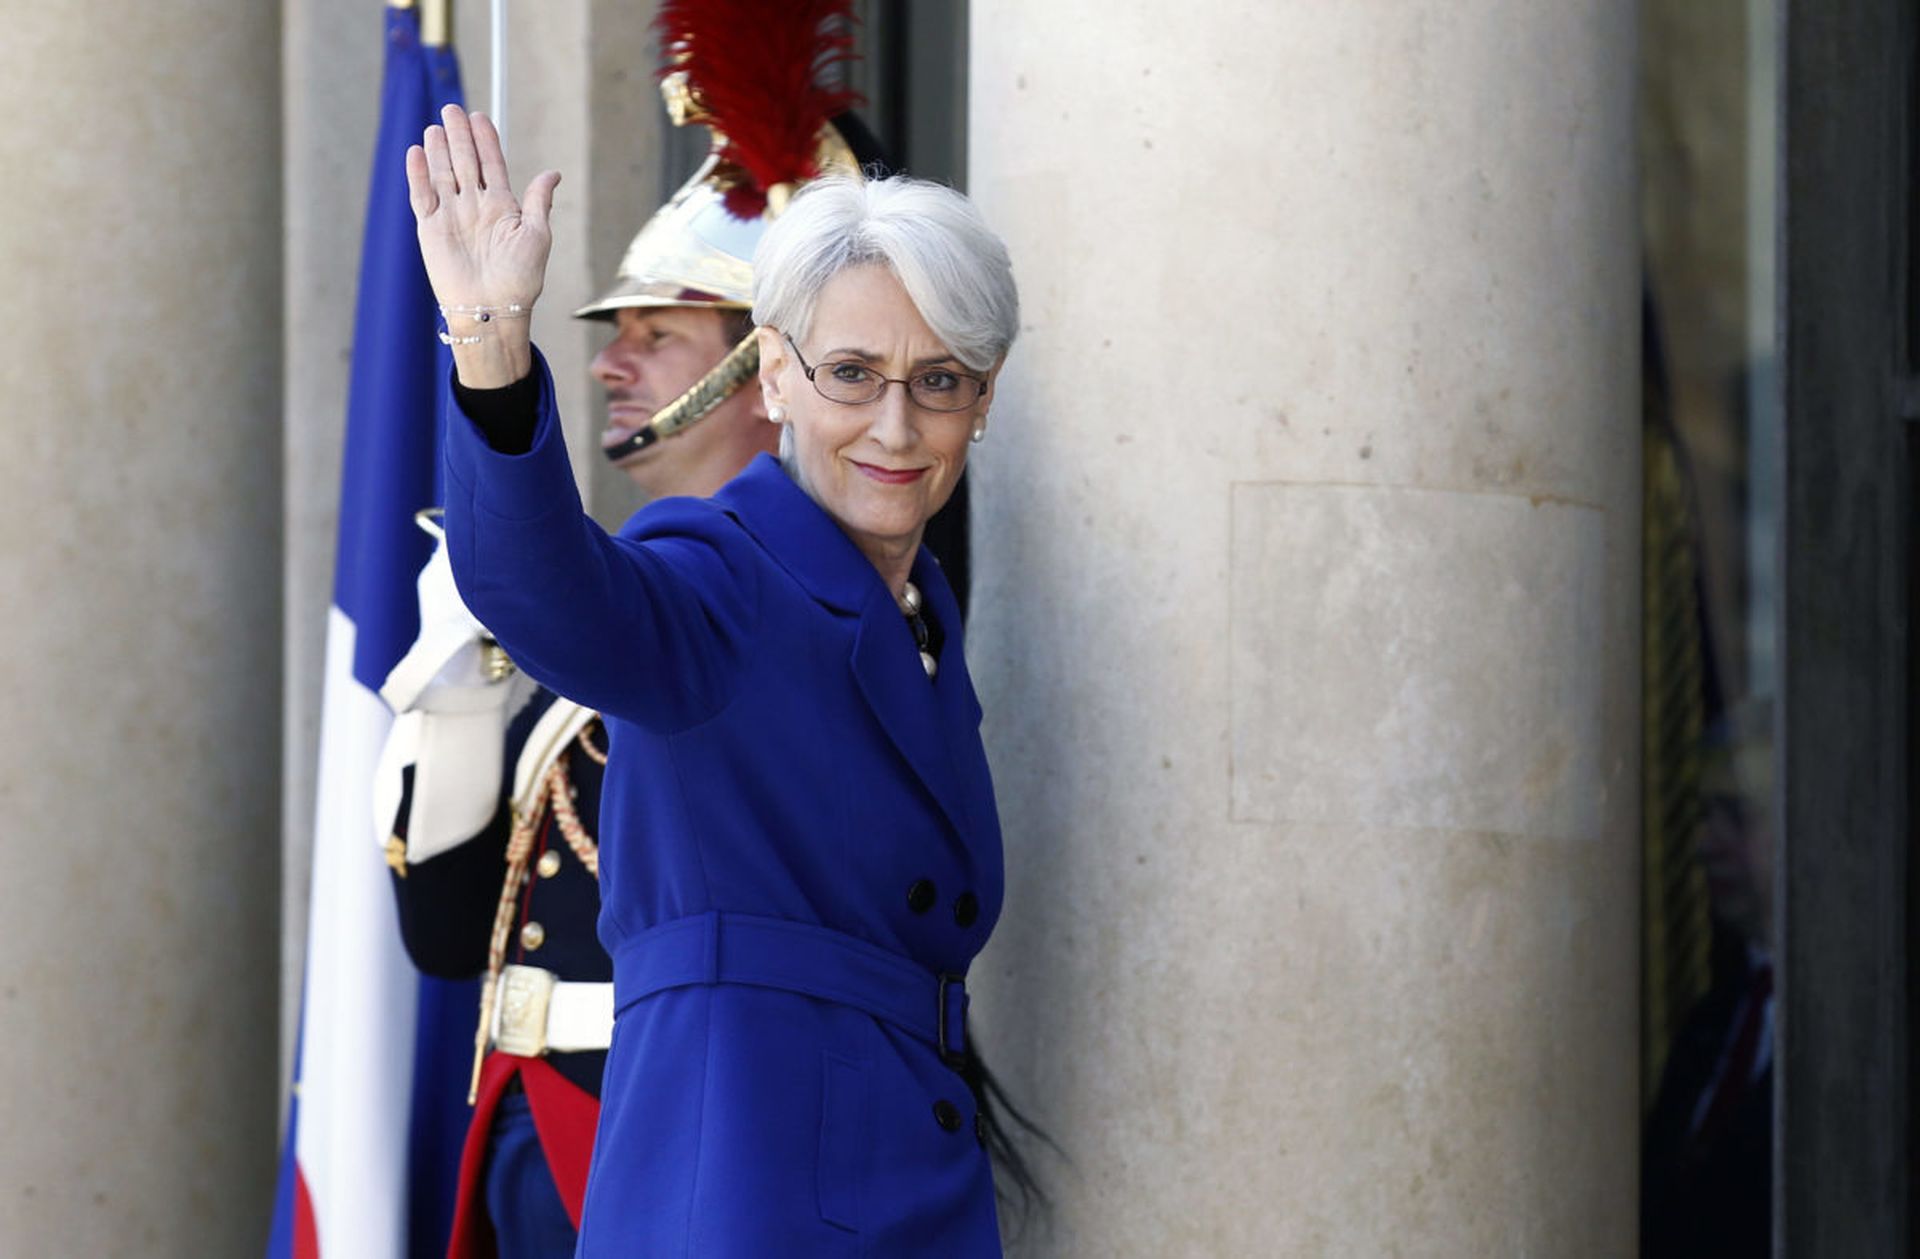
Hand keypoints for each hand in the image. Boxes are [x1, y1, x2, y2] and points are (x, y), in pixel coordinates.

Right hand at [406, 105, 560, 384]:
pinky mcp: (430, 228)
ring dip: (438, 149)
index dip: (486, 141)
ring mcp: (451, 215)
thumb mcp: (537, 235)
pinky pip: (422, 195)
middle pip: (464, 162)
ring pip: (442, 173)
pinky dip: (418, 174)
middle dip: (459, 136)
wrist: (493, 309)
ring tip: (437, 126)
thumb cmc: (520, 278)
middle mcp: (475, 206)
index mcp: (502, 206)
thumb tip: (552, 173)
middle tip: (453, 109)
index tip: (481, 117)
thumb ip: (539, 201)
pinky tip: (417, 151)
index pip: (491, 164)